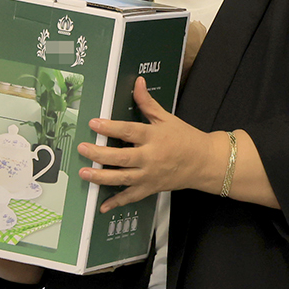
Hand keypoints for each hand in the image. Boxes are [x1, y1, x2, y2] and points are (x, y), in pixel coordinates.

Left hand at [77, 77, 229, 212]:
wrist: (205, 162)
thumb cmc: (185, 139)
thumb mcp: (166, 118)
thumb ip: (147, 103)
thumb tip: (138, 83)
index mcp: (153, 137)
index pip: (129, 131)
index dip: (110, 127)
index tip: (94, 124)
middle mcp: (150, 158)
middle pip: (122, 157)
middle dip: (100, 154)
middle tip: (83, 149)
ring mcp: (149, 175)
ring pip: (122, 178)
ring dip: (102, 177)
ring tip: (85, 173)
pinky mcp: (150, 188)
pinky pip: (131, 197)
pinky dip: (117, 202)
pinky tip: (102, 206)